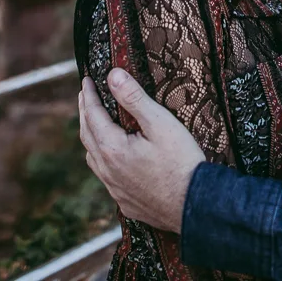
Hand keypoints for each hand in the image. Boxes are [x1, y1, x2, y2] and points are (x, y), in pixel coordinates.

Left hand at [79, 70, 205, 233]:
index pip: (92, 115)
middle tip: (86, 96)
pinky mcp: (126, 203)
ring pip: (93, 159)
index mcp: (112, 149)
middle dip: (85, 113)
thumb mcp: (160, 123)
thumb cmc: (181, 162)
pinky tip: (112, 159)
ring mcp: (115, 190)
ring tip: (94, 124)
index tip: (86, 81)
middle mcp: (108, 171)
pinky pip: (105, 177)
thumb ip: (134, 98)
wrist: (196, 206)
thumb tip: (113, 75)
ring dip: (91, 137)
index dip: (89, 96)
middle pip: (88, 136)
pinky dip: (102, 160)